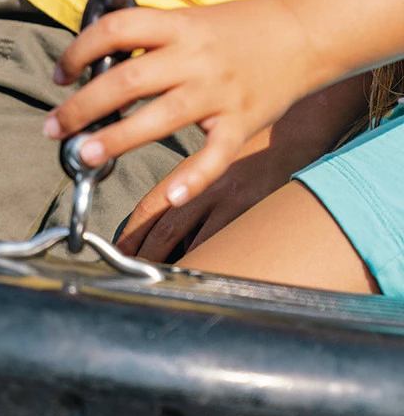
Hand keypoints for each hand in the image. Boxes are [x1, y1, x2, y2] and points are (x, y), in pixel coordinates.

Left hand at [44, 0, 318, 208]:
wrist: (299, 34)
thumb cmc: (234, 29)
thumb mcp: (187, 19)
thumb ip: (147, 41)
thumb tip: (93, 66)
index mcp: (177, 26)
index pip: (116, 30)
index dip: (80, 50)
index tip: (60, 75)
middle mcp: (195, 57)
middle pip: (129, 80)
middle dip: (83, 105)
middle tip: (53, 127)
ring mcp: (219, 92)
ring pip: (161, 118)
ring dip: (116, 138)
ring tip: (83, 153)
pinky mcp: (241, 123)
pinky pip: (214, 156)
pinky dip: (192, 178)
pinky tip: (170, 197)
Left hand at [117, 127, 290, 260]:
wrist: (296, 134)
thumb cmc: (253, 149)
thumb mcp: (214, 158)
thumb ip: (191, 184)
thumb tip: (170, 224)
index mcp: (192, 169)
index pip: (152, 204)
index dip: (133, 230)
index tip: (119, 250)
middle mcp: (208, 185)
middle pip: (166, 228)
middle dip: (145, 253)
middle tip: (131, 272)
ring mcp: (233, 202)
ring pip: (194, 243)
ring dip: (174, 263)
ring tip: (159, 280)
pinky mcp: (256, 215)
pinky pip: (226, 247)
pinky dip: (210, 261)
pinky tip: (202, 273)